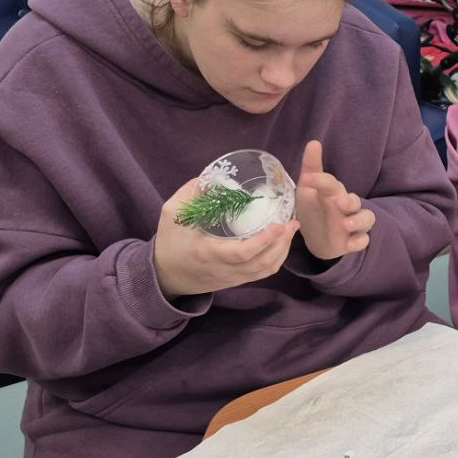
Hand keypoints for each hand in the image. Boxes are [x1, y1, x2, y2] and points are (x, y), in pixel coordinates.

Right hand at [154, 178, 300, 297]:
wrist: (164, 275)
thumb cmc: (169, 242)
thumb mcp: (172, 214)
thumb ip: (191, 193)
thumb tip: (214, 176)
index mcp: (207, 253)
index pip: (241, 253)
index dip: (263, 241)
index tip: (278, 225)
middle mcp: (222, 269)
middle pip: (261, 263)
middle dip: (281, 244)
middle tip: (293, 222)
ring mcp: (231, 278)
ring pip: (265, 270)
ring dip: (282, 251)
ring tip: (291, 229)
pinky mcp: (236, 281)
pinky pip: (261, 274)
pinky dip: (276, 259)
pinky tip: (281, 243)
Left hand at [296, 140, 375, 260]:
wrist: (316, 237)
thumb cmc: (314, 209)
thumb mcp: (307, 190)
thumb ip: (311, 168)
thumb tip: (314, 142)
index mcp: (334, 192)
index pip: (331, 184)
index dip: (321, 181)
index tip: (306, 180)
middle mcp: (347, 206)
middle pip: (355, 201)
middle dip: (349, 201)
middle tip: (338, 203)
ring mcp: (352, 224)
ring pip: (366, 219)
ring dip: (358, 221)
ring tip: (346, 226)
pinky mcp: (353, 241)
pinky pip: (363, 241)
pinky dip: (358, 242)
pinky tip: (349, 244)